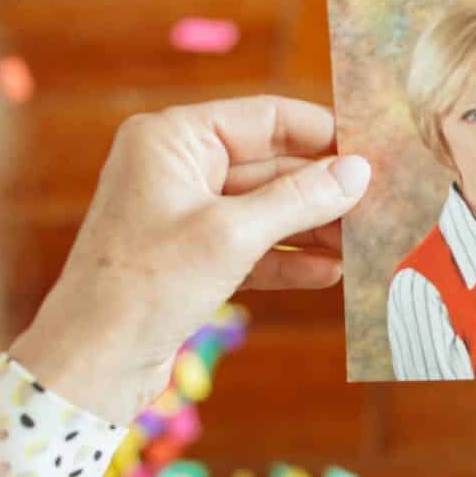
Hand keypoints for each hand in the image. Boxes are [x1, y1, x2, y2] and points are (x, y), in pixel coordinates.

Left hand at [7, 96, 370, 425]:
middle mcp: (177, 167)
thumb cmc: (146, 284)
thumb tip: (358, 172)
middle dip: (324, 187)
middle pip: (270, 164)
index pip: (264, 118)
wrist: (93, 358)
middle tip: (382, 202)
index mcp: (172, 139)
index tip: (375, 151)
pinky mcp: (192, 258)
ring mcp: (184, 214)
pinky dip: (290, 260)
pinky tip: (332, 273)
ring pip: (265, 210)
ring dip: (315, 227)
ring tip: (367, 242)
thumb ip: (299, 199)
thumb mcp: (232, 236)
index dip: (322, 134)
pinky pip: (253, 248)